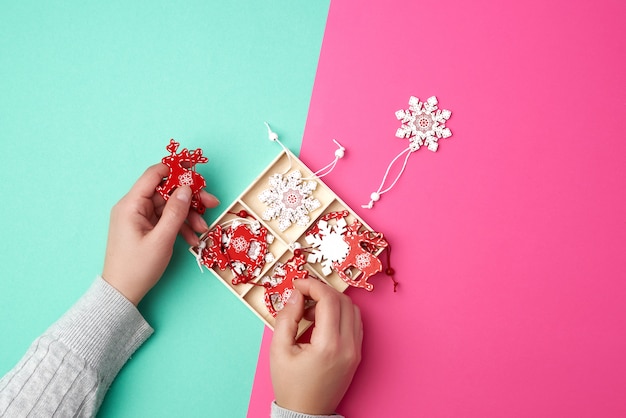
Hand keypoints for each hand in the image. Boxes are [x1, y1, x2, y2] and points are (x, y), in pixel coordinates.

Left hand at [101, 164, 218, 304]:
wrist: (122, 292)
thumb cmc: (137, 267)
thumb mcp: (161, 239)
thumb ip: (175, 212)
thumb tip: (187, 188)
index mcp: (131, 204)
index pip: (154, 174)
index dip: (177, 172)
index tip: (197, 176)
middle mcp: (134, 207)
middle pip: (167, 192)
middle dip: (190, 199)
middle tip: (212, 204)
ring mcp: (140, 218)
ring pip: (170, 207)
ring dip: (188, 216)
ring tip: (202, 230)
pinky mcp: (145, 228)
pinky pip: (166, 219)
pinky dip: (180, 226)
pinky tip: (192, 238)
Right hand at [270, 279, 362, 414]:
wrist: (306, 413)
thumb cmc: (291, 385)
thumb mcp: (279, 350)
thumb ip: (287, 318)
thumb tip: (296, 295)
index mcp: (329, 346)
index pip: (329, 300)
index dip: (312, 286)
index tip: (298, 284)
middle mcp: (348, 346)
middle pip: (343, 301)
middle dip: (322, 291)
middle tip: (303, 294)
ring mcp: (356, 350)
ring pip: (352, 309)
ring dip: (333, 302)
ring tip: (311, 311)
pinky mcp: (357, 354)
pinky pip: (354, 323)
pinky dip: (340, 313)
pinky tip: (321, 321)